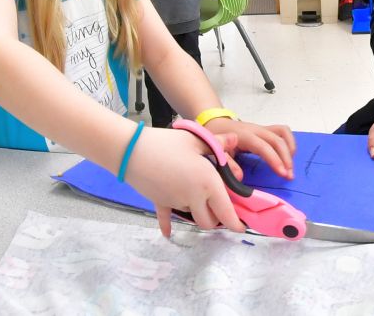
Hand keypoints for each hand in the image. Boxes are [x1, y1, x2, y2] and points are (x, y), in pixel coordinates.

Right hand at [124, 126, 245, 237]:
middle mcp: (193, 198)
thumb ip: (218, 143)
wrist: (132, 151)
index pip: (226, 212)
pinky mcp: (159, 202)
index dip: (235, 223)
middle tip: (221, 210)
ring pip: (191, 215)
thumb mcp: (196, 139)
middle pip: (208, 221)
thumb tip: (235, 139)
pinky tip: (167, 234)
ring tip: (200, 200)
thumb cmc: (167, 143)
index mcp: (208, 183)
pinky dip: (168, 225)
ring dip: (198, 213)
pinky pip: (165, 218)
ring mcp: (175, 202)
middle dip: (217, 219)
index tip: (242, 228)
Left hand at [204, 117, 295, 179]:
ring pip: (283, 132)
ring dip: (290, 148)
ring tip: (290, 166)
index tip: (283, 173)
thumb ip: (227, 163)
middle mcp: (256, 130)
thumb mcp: (215, 151)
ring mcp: (262, 128)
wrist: (215, 123)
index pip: (264, 147)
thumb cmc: (215, 138)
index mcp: (244, 136)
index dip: (274, 159)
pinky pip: (282, 131)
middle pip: (278, 140)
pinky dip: (289, 142)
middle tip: (289, 176)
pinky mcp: (266, 129)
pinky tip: (288, 156)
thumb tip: (241, 177)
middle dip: (286, 158)